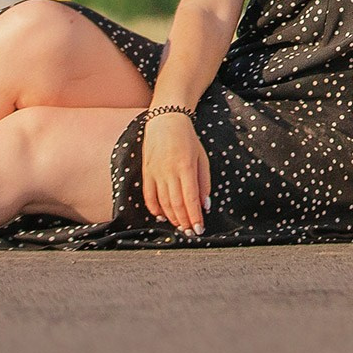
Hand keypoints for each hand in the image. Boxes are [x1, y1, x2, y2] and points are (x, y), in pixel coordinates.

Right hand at [140, 110, 209, 236]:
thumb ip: (204, 182)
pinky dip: (155, 209)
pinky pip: (148, 196)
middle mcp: (169, 172)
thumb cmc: (187, 139)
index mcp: (185, 167)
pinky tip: (162, 216)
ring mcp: (155, 173)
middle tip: (191, 232)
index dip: (195, 217)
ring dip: (172, 218)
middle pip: (176, 204)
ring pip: (162, 203)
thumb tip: (205, 205)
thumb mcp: (202, 158)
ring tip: (181, 226)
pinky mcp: (146, 173)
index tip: (200, 229)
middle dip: (185, 221)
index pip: (190, 199)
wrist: (166, 120)